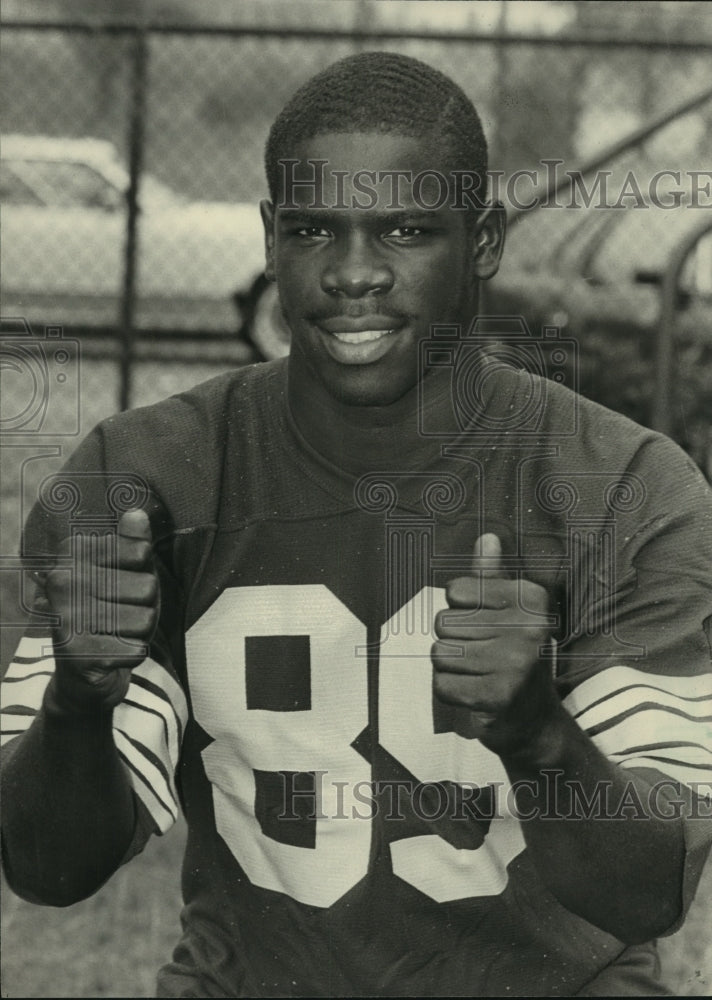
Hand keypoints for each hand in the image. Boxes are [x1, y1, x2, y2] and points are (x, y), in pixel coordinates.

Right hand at [44, 509, 157, 715]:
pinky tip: (111, 654)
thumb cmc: (110, 613)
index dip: (145, 574)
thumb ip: (133, 543)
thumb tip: (137, 513)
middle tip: (120, 616)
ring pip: (145, 620)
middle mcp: (63, 581)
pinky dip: (132, 655)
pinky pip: (138, 650)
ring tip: (116, 635)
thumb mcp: (127, 573)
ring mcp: (68, 617)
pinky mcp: (78, 653)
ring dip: (140, 633)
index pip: (142, 553)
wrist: (82, 673)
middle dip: (146, 607)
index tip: (122, 585)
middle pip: (147, 588)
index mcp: (74, 552)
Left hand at [432, 533, 557, 755]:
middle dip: (454, 642)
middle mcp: (528, 628)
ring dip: (451, 668)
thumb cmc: (514, 656)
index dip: (460, 611)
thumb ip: (492, 576)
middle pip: (443, 623)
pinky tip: (476, 694)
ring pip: (439, 654)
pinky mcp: (497, 696)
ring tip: (480, 674)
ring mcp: (515, 663)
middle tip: (484, 657)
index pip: (455, 591)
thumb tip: (487, 537)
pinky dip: (451, 692)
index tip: (487, 626)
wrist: (536, 721)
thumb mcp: (509, 612)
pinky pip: (441, 685)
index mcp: (530, 599)